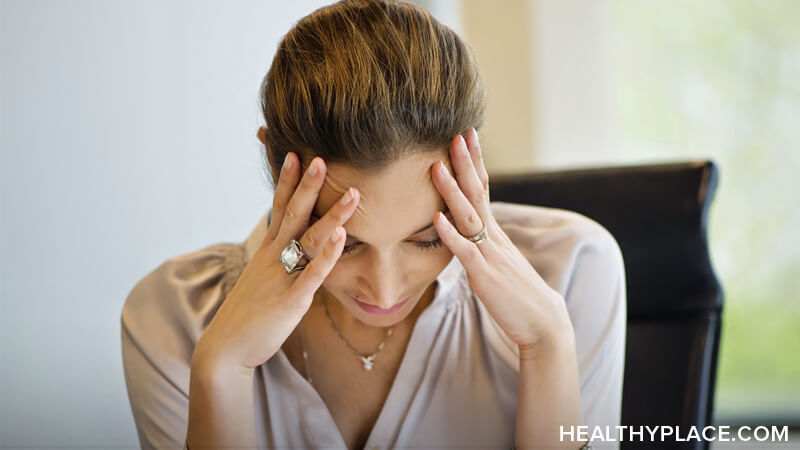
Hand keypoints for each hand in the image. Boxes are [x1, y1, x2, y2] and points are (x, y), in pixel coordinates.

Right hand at [193, 153, 359, 370]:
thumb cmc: (249, 313)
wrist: (226, 349)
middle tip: (321, 158)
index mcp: (268, 252)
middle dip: (307, 185)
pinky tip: (340, 238)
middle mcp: (273, 259)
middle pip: (293, 215)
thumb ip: (280, 260)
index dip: (287, 181)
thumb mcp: (264, 279)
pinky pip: (312, 275)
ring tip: (353, 193)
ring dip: (332, 216)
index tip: (295, 153)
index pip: (279, 208)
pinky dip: (327, 256)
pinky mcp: (290, 301)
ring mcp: (282, 278)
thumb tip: (297, 245)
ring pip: (309, 240)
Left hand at [430, 128, 573, 352]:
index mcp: (494, 234)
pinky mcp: (484, 276)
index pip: (483, 189)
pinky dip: (450, 234)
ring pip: (468, 217)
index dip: (474, 162)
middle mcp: (493, 238)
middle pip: (477, 193)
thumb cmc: (518, 295)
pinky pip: (465, 252)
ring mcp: (489, 255)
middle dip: (466, 163)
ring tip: (437, 166)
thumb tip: (466, 233)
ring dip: (452, 191)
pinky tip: (437, 218)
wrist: (544, 324)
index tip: (467, 135)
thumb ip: (482, 245)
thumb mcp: (498, 263)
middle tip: (457, 133)